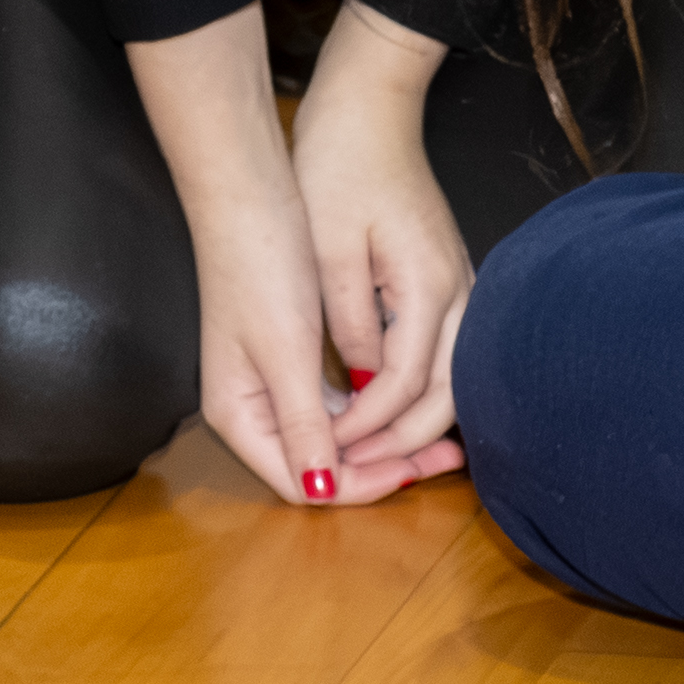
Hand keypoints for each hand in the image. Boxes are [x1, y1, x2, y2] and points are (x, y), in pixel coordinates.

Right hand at [126, 8, 442, 509]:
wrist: (246, 192)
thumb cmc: (258, 264)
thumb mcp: (284, 348)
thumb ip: (304, 421)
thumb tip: (321, 490)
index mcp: (238, 416)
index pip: (305, 482)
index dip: (361, 483)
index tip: (414, 470)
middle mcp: (252, 409)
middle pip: (322, 465)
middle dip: (382, 465)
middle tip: (445, 459)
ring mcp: (271, 384)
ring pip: (335, 436)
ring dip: (384, 441)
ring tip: (442, 442)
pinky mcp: (289, 357)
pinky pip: (336, 405)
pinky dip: (371, 411)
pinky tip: (408, 408)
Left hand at [283, 8, 469, 494]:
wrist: (369, 109)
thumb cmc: (340, 167)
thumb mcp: (329, 249)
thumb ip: (349, 323)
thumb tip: (361, 387)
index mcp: (430, 285)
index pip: (407, 384)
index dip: (369, 427)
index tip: (330, 451)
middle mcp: (460, 290)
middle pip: (447, 394)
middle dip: (403, 441)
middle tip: (357, 473)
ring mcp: (461, 283)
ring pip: (455, 378)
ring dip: (418, 424)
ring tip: (376, 459)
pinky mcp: (447, 279)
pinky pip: (448, 354)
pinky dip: (424, 393)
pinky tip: (391, 411)